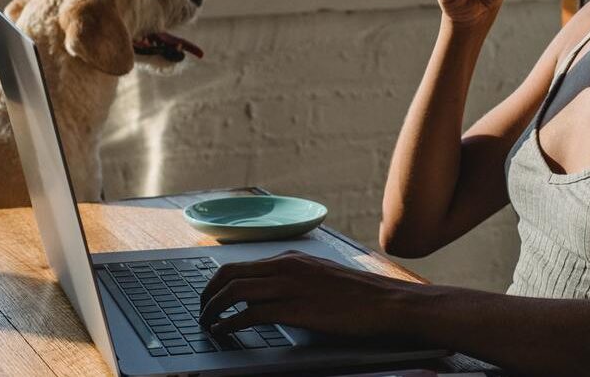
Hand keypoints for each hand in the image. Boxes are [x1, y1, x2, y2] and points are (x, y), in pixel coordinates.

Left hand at [198, 250, 416, 337]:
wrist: (388, 303)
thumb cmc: (360, 296)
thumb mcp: (322, 277)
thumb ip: (297, 280)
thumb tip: (273, 295)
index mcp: (292, 257)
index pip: (241, 264)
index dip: (218, 281)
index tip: (210, 296)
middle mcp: (287, 266)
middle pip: (230, 274)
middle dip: (208, 293)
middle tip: (201, 310)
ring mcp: (291, 287)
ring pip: (235, 291)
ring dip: (214, 308)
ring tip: (207, 323)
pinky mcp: (297, 310)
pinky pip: (251, 314)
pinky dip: (231, 323)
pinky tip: (225, 332)